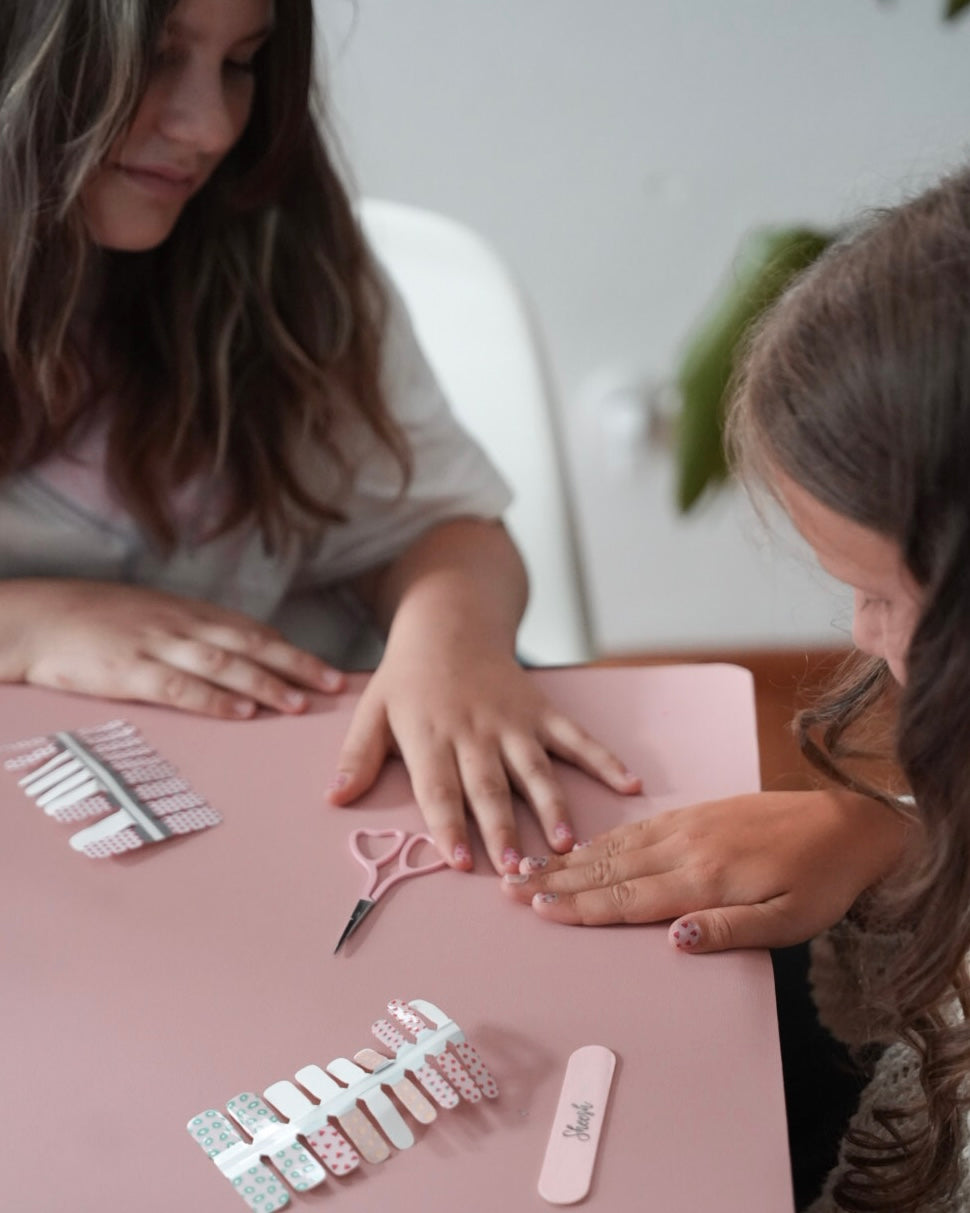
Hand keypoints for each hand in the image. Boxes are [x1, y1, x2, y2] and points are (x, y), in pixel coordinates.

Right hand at [0, 578, 344, 716]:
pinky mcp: (131, 670)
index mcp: (190, 613)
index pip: (253, 633)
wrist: (39, 618)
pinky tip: (241, 712)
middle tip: (333, 686)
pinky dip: (215, 700)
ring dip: (265, 684)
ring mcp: (158, 646)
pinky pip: (181, 686)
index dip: (293, 652)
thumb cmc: (96, 620)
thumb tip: (235, 655)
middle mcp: (182, 626)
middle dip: (297, 666)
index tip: (327, 671)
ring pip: (224, 665)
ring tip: (298, 704)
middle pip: (251, 646)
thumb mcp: (153, 616)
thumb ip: (193, 633)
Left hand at [326, 646, 640, 873]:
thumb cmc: (408, 678)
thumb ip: (356, 755)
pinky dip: (604, 760)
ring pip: (535, 769)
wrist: (450, 623)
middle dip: (503, 829)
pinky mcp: (543, 711)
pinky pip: (576, 738)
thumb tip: (333, 798)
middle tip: (517, 868)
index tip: (460, 861)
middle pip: (490, 787)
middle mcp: (475, 732)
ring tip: (566, 844)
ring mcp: (514, 721)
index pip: (439, 788)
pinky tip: (629, 784)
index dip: (449, 826)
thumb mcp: (372, 710)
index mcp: (430, 735)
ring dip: (552, 807)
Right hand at [500, 789, 910, 950]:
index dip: (579, 906)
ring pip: (615, 845)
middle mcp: (686, 847)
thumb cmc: (821, 882)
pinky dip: (601, 839)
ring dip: (569, 858)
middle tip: (508, 884)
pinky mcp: (696, 813)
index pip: (628, 897)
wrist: (848, 823)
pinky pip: (635, 829)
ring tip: (529, 865)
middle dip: (556, 880)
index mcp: (705, 878)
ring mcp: (688, 826)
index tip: (535, 909)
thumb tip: (673, 939)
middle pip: (608, 868)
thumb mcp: (791, 921)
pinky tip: (581, 846)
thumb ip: (731, 931)